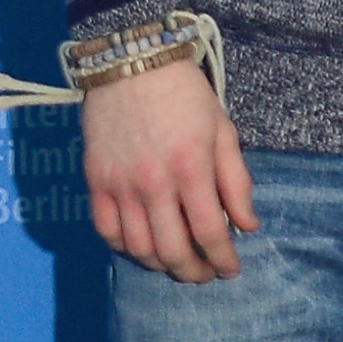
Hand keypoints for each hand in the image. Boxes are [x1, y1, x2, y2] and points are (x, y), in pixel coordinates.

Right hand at [83, 58, 256, 282]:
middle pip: (172, 249)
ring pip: (137, 247)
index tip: (232, 269)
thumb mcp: (224, 131)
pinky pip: (106, 230)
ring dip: (160, 265)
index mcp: (192, 168)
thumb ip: (236, 181)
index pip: (210, 231)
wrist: (133, 65)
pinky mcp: (95, 182)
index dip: (223, 258)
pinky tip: (143, 248)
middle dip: (193, 271)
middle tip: (206, 276)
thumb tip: (247, 225)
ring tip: (178, 265)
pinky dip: (125, 248)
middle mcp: (154, 184)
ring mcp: (120, 185)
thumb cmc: (186, 96)